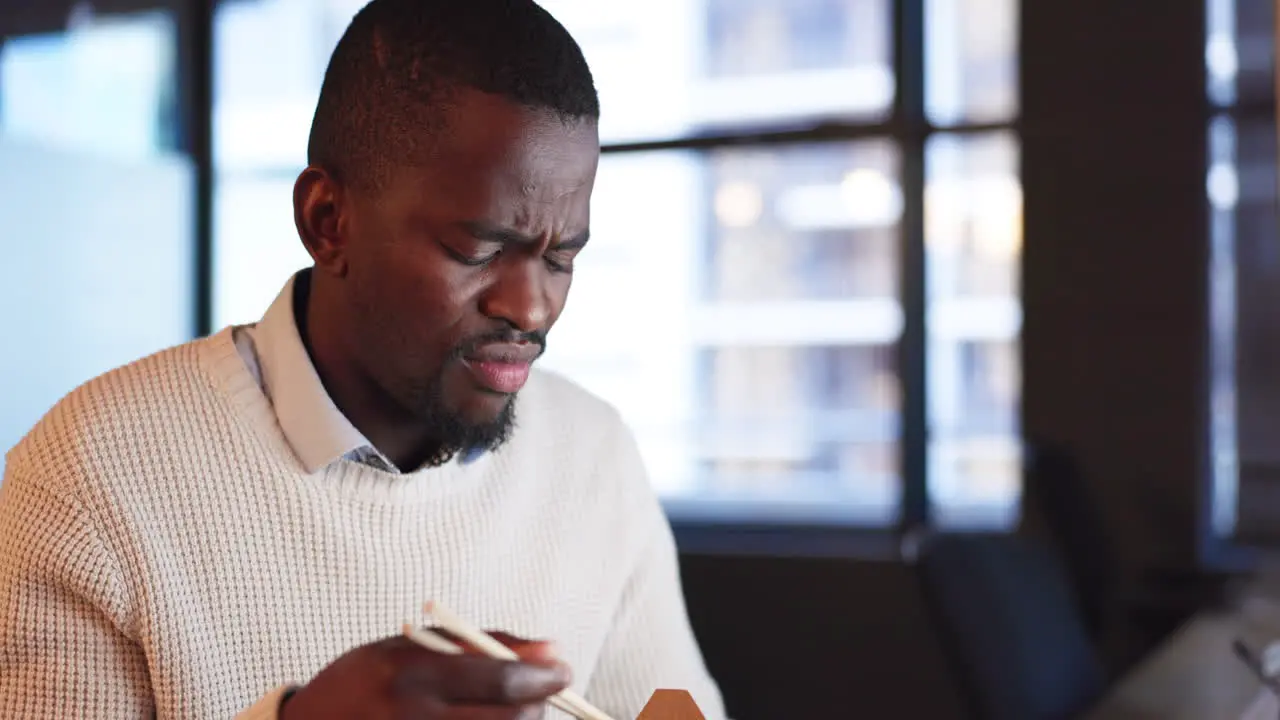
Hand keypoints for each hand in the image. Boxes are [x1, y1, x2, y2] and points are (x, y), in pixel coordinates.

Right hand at [279, 631, 570, 718]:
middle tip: (538, 695)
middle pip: (511, 719)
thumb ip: (481, 644)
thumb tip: (552, 650)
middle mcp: (413, 718)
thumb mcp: (412, 646)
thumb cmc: (365, 682)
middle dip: (537, 706)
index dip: (543, 677)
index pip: (500, 681)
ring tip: (504, 708)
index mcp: (410, 675)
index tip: (562, 670)